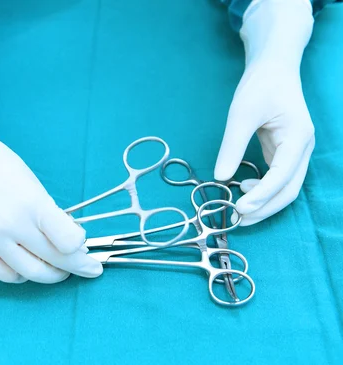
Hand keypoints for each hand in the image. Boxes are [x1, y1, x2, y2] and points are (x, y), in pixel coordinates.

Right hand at [0, 122, 102, 282]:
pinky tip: (26, 267)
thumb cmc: (0, 166)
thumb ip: (49, 215)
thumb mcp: (33, 185)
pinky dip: (20, 275)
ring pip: (30, 273)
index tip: (83, 246)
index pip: (68, 242)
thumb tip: (67, 241)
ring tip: (56, 269)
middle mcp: (13, 225)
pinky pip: (4, 275)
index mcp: (33, 204)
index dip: (80, 248)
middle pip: (54, 260)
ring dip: (50, 274)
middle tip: (85, 268)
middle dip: (76, 267)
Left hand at [214, 0, 314, 225]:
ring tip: (238, 209)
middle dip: (265, 208)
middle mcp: (302, 149)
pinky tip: (244, 189)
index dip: (261, 196)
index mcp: (298, 138)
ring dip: (265, 202)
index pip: (282, 176)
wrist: (273, 67)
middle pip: (289, 189)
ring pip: (286, 187)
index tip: (239, 209)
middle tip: (239, 220)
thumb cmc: (260, 85)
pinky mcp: (284, 152)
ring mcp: (295, 152)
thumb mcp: (241, 114)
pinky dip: (263, 189)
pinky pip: (278, 178)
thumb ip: (232, 147)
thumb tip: (220, 178)